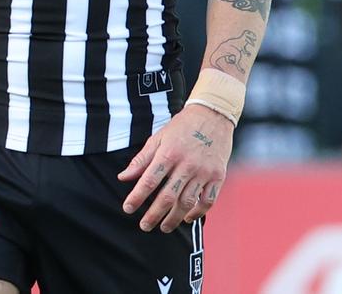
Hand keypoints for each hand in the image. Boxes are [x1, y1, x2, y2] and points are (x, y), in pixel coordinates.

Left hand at [117, 105, 233, 232]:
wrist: (212, 114)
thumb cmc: (181, 127)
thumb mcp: (159, 137)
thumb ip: (142, 159)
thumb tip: (123, 177)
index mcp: (169, 153)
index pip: (149, 180)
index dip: (137, 197)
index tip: (128, 209)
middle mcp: (186, 164)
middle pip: (167, 197)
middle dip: (153, 215)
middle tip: (144, 226)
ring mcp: (204, 171)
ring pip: (187, 202)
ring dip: (174, 218)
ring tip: (164, 227)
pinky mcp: (218, 176)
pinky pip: (207, 201)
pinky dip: (197, 213)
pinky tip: (187, 217)